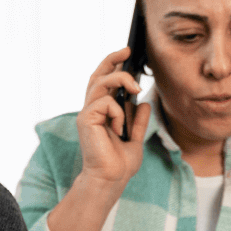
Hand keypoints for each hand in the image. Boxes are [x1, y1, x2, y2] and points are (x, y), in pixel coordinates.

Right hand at [76, 47, 152, 190]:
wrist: (111, 179)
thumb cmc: (119, 164)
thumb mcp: (135, 138)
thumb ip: (139, 121)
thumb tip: (144, 103)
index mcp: (101, 113)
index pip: (102, 82)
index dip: (111, 64)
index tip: (127, 52)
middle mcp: (91, 110)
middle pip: (97, 75)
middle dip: (111, 59)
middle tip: (128, 50)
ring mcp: (87, 114)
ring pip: (101, 82)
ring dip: (121, 80)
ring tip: (137, 88)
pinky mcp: (85, 119)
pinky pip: (106, 102)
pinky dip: (118, 113)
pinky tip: (119, 128)